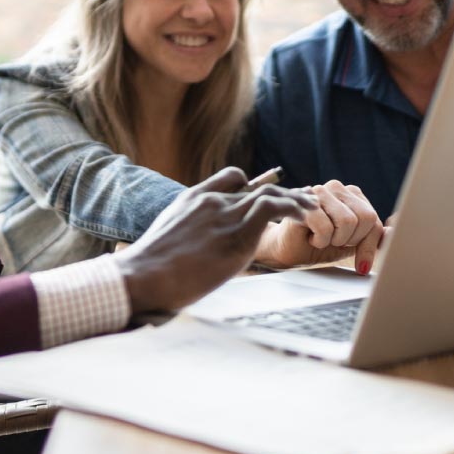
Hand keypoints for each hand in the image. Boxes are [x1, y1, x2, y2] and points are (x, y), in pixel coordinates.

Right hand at [114, 168, 317, 313]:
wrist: (142, 275)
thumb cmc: (148, 271)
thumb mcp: (167, 242)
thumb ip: (186, 238)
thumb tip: (192, 257)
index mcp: (193, 199)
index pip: (231, 178)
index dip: (253, 185)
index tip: (268, 197)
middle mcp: (212, 201)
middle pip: (257, 187)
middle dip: (283, 193)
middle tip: (302, 200)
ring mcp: (224, 215)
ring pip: (270, 194)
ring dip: (295, 200)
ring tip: (311, 208)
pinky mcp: (237, 234)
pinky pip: (272, 208)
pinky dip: (292, 208)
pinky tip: (304, 217)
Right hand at [254, 180, 384, 273]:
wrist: (287, 249)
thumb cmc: (319, 244)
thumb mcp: (352, 244)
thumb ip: (373, 237)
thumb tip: (393, 233)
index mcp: (352, 194)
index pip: (374, 220)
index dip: (368, 245)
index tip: (360, 262)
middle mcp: (336, 187)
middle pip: (365, 218)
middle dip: (350, 240)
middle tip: (333, 242)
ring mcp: (319, 192)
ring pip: (347, 222)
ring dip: (334, 240)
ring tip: (322, 238)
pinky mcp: (303, 203)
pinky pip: (326, 227)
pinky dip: (320, 241)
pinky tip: (311, 237)